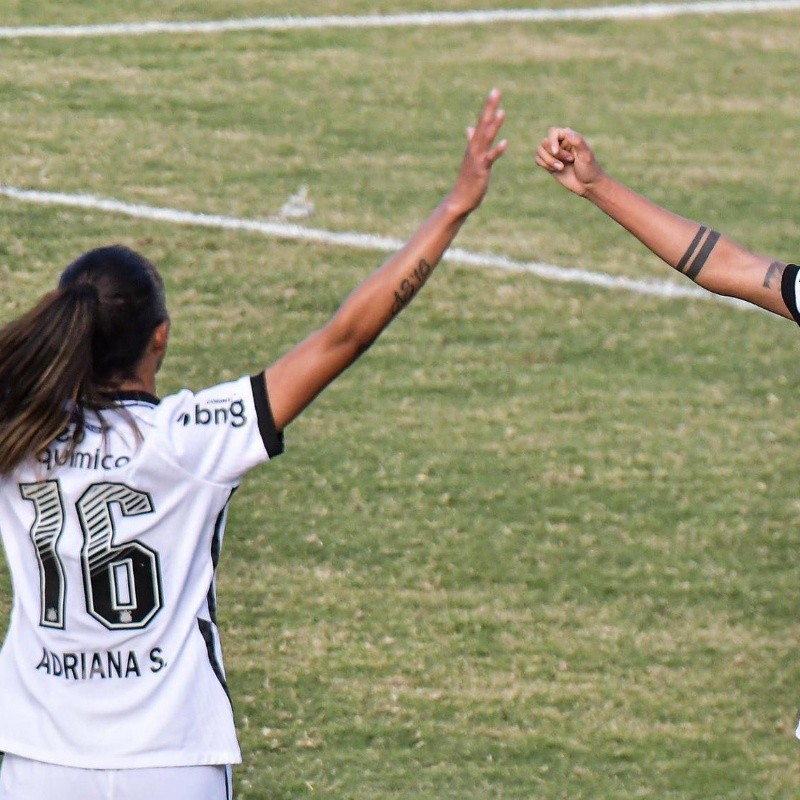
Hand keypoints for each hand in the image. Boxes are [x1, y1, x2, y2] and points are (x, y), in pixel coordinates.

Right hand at [447, 89, 506, 215]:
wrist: (460, 199)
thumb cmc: (467, 179)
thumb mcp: (471, 157)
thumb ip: (471, 141)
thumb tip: (469, 128)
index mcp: (473, 145)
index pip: (481, 122)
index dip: (488, 107)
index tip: (494, 91)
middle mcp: (474, 148)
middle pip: (483, 124)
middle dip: (489, 108)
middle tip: (496, 91)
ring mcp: (477, 158)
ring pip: (486, 138)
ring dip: (493, 125)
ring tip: (501, 111)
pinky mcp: (481, 170)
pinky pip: (489, 158)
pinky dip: (497, 150)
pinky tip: (505, 143)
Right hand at [535, 126, 602, 196]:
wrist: (588, 186)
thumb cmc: (590, 169)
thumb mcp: (586, 155)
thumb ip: (577, 141)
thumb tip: (566, 130)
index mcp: (569, 137)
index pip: (553, 132)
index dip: (552, 141)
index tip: (556, 152)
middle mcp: (560, 144)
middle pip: (545, 142)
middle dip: (553, 154)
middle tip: (570, 161)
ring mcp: (554, 154)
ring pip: (539, 151)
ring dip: (548, 161)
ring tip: (561, 168)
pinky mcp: (549, 164)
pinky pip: (538, 160)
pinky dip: (545, 165)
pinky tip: (557, 170)